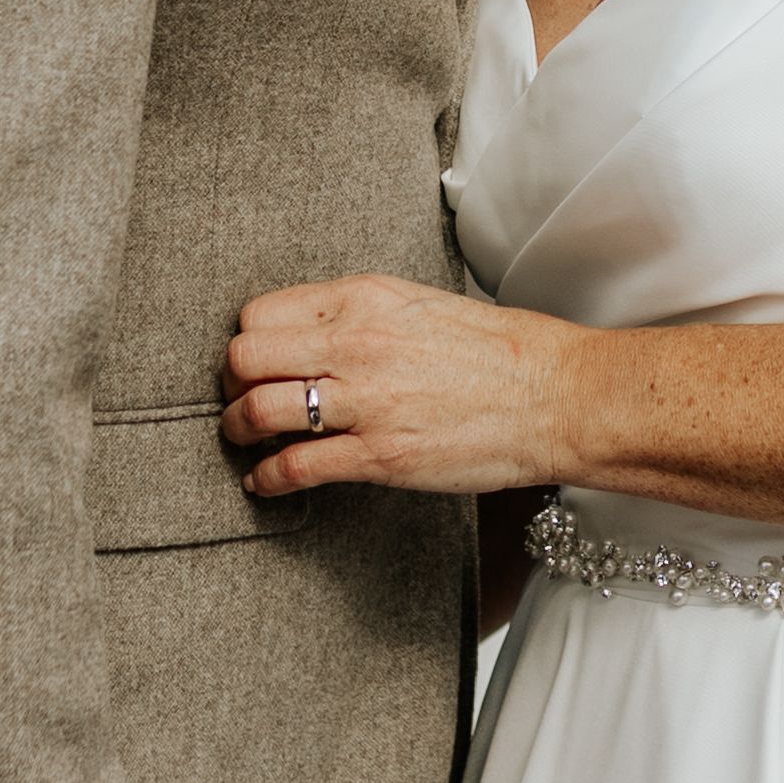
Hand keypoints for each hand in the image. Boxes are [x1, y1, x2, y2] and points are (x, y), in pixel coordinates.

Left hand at [221, 274, 577, 498]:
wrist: (553, 395)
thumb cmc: (498, 351)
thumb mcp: (418, 305)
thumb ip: (360, 316)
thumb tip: (313, 336)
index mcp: (363, 299)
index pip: (260, 314)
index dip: (248, 342)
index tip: (252, 363)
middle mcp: (354, 343)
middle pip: (243, 357)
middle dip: (230, 384)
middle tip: (238, 399)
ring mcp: (364, 402)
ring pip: (256, 410)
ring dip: (237, 431)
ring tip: (244, 440)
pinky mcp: (378, 456)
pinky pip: (294, 468)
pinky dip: (265, 480)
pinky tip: (264, 483)